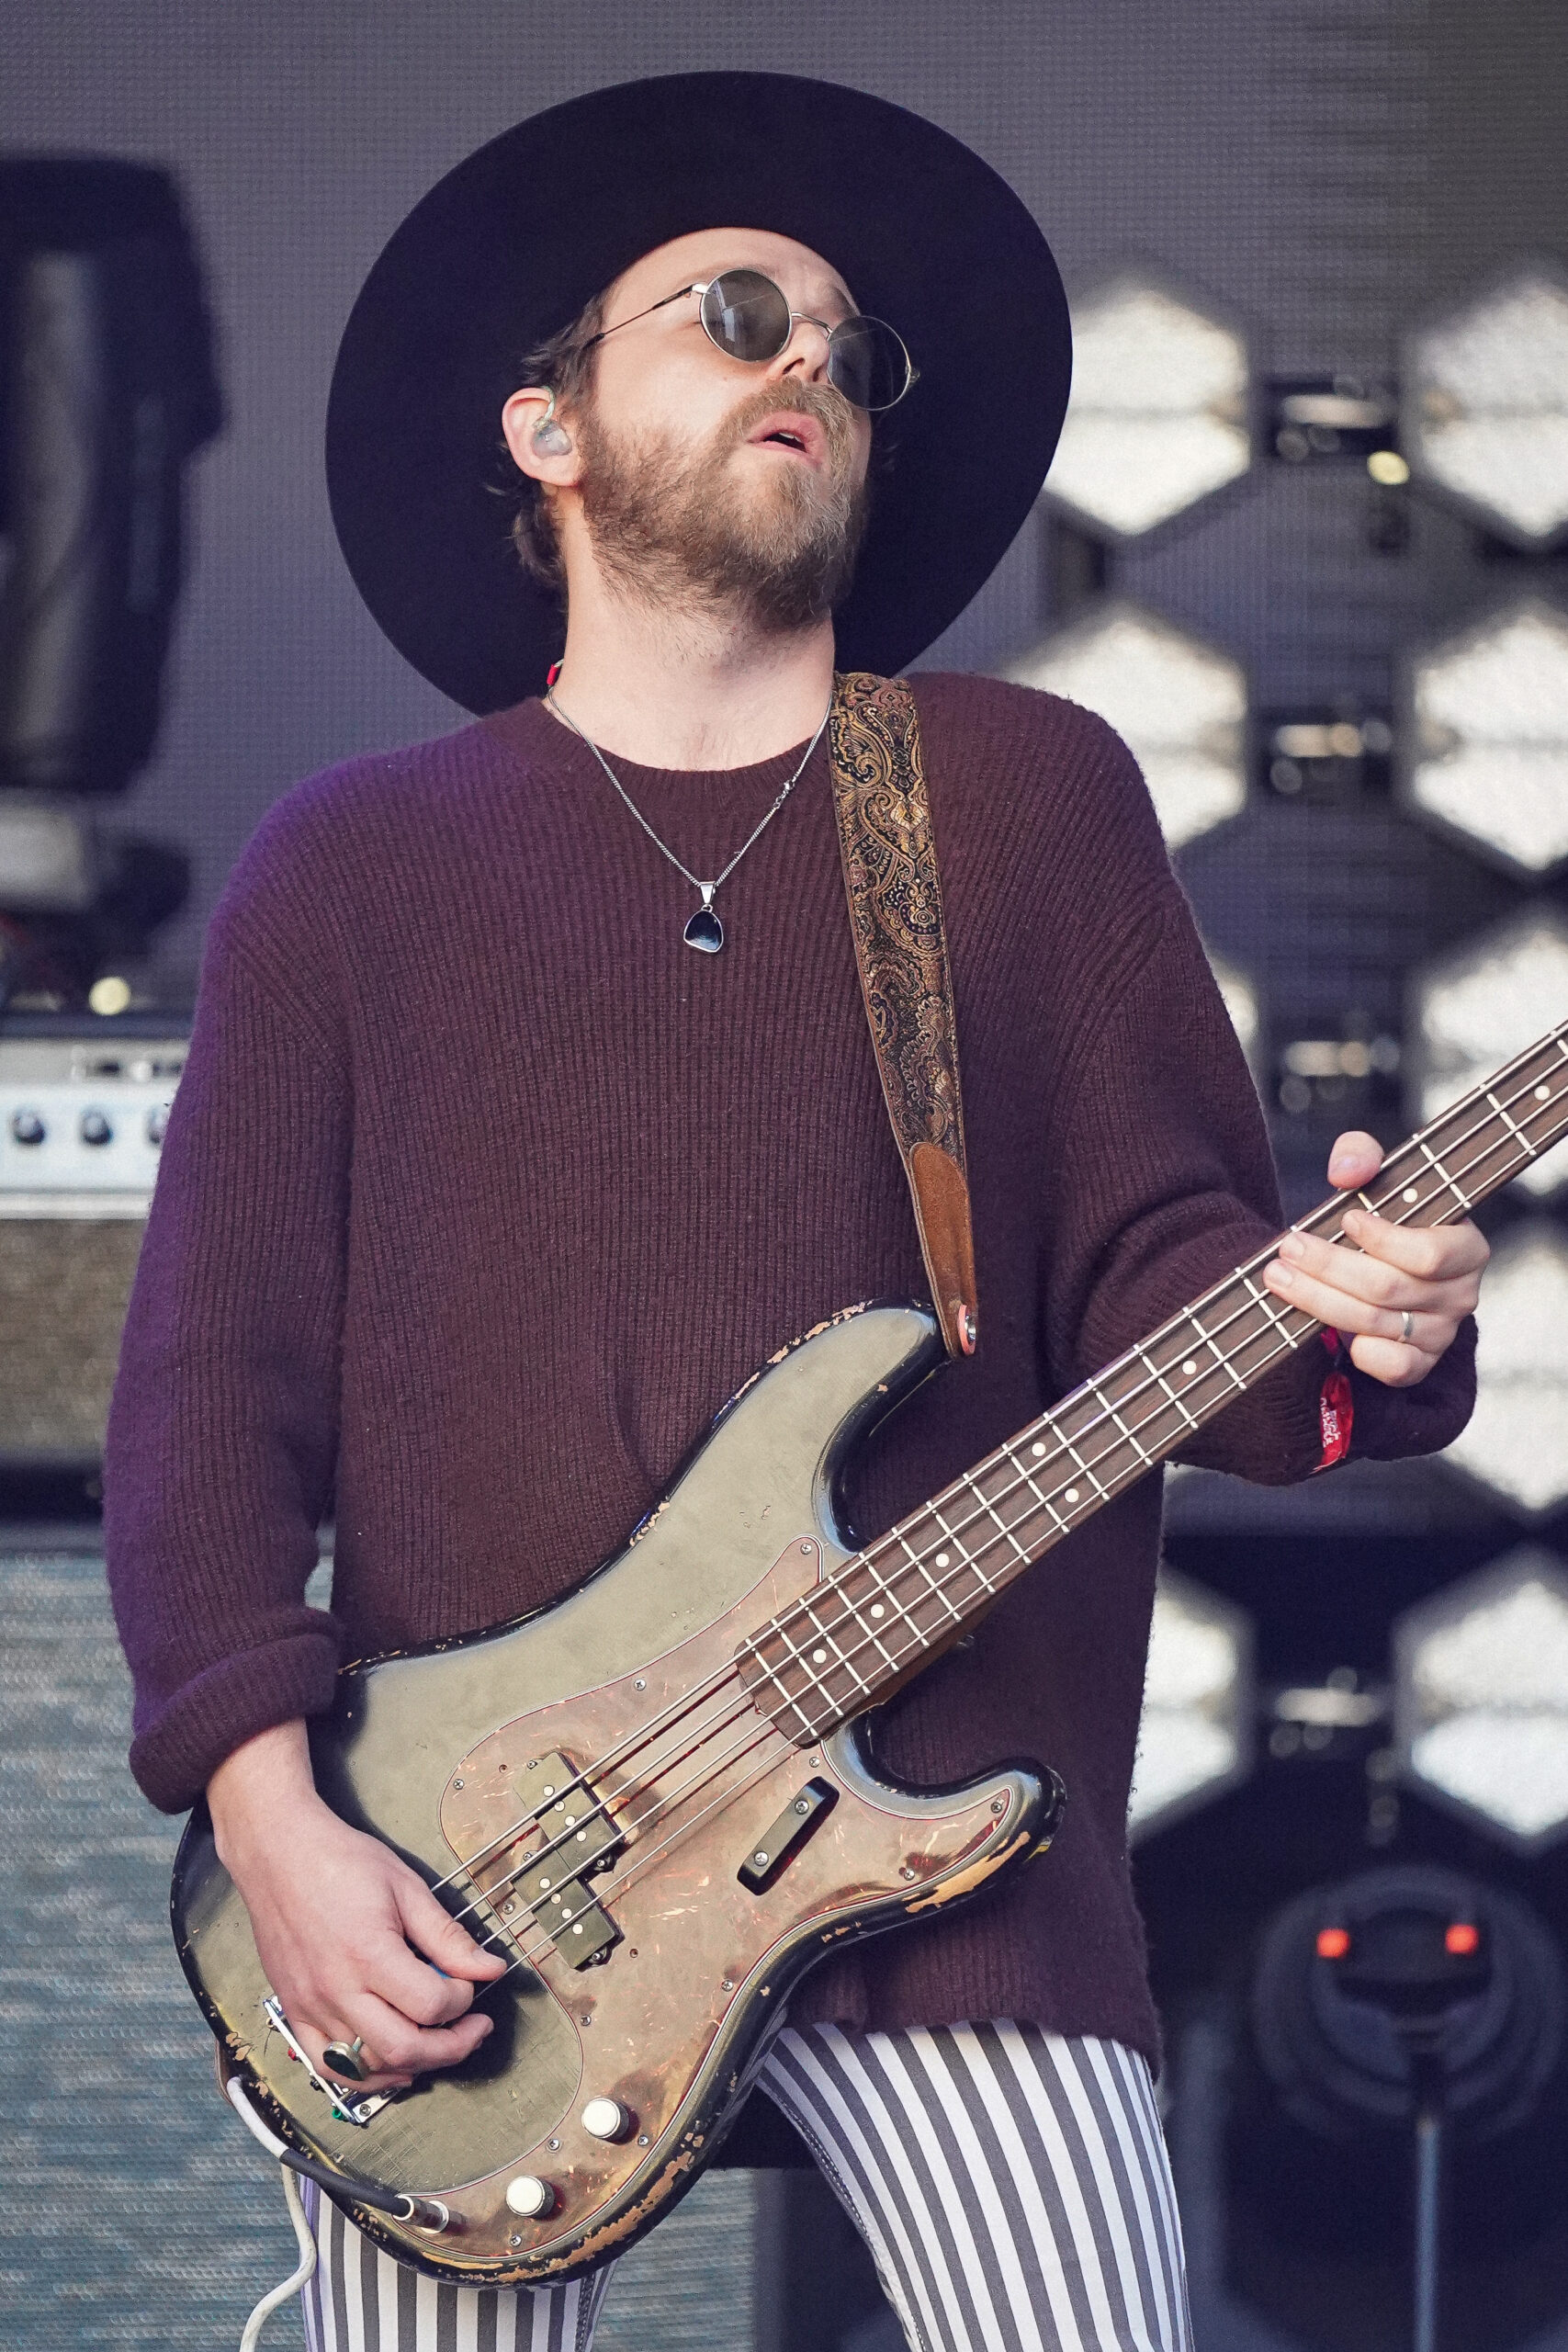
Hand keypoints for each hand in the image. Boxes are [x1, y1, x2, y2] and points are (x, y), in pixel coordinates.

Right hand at [209, 1721, 506, 2093]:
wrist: (278, 1854)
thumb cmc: (342, 1862)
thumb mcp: (407, 1888)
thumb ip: (449, 1937)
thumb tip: (490, 1969)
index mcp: (369, 1954)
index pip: (432, 2004)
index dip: (463, 1999)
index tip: (470, 1982)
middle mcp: (337, 1990)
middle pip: (404, 2049)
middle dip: (451, 2047)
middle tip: (473, 2030)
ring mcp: (311, 2007)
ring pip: (369, 2067)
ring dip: (413, 2063)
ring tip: (438, 2042)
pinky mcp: (294, 2012)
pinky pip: (328, 2067)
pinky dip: (365, 2077)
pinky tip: (392, 2065)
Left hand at [1262, 1129, 1488, 1388]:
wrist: (1388, 1267)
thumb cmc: (1387, 1217)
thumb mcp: (1377, 1175)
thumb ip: (1361, 1155)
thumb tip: (1346, 1172)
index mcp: (1466, 1247)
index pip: (1428, 1254)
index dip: (1384, 1240)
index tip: (1345, 1220)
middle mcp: (1461, 1294)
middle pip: (1387, 1288)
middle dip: (1329, 1266)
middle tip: (1289, 1248)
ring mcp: (1441, 1333)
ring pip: (1374, 1323)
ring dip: (1318, 1299)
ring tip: (1278, 1276)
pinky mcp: (1419, 1364)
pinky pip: (1391, 1367)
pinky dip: (1356, 1349)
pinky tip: (1322, 1326)